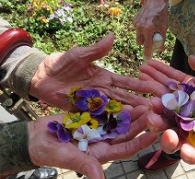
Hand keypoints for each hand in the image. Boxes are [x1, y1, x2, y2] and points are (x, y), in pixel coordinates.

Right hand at [27, 105, 157, 178]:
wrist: (35, 138)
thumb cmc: (49, 151)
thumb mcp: (67, 158)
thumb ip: (86, 167)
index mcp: (101, 154)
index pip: (125, 149)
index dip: (140, 143)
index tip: (154, 134)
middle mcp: (103, 142)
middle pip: (126, 134)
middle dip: (140, 124)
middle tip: (153, 113)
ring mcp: (98, 129)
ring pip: (119, 122)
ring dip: (131, 114)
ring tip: (144, 103)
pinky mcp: (91, 119)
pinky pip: (107, 112)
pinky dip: (116, 106)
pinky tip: (125, 98)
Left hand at [29, 33, 154, 110]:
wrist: (42, 77)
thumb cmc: (61, 63)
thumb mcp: (79, 55)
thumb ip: (96, 50)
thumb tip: (112, 36)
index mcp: (103, 77)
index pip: (124, 82)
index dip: (138, 85)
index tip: (152, 88)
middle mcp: (102, 91)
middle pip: (122, 98)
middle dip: (137, 103)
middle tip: (152, 109)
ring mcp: (93, 103)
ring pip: (113, 110)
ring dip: (126, 114)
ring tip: (140, 119)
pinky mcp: (83, 112)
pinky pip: (98, 118)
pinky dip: (108, 122)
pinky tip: (119, 128)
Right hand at [132, 0, 167, 59]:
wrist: (156, 2)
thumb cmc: (161, 14)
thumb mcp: (164, 28)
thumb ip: (161, 40)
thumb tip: (160, 50)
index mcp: (148, 29)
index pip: (147, 45)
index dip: (147, 53)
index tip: (147, 58)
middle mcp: (140, 27)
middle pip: (140, 43)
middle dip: (145, 43)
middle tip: (151, 39)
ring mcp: (136, 23)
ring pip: (138, 36)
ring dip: (143, 36)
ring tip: (150, 29)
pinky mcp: (134, 20)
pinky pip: (137, 29)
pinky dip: (141, 29)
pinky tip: (147, 23)